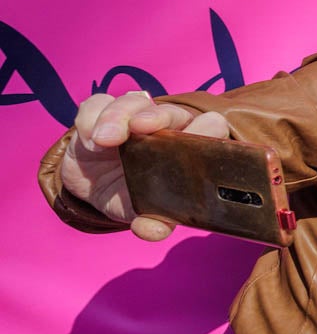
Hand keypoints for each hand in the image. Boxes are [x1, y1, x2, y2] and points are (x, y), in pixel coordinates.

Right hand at [59, 91, 230, 240]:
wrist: (92, 186)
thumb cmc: (130, 194)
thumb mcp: (141, 210)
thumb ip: (152, 221)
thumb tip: (154, 231)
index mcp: (187, 146)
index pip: (210, 127)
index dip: (205, 130)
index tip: (186, 143)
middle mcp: (164, 125)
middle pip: (171, 110)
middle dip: (157, 115)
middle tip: (138, 127)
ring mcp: (132, 116)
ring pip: (133, 103)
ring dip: (117, 116)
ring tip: (103, 140)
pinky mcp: (99, 112)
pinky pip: (97, 104)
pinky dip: (91, 118)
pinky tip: (88, 138)